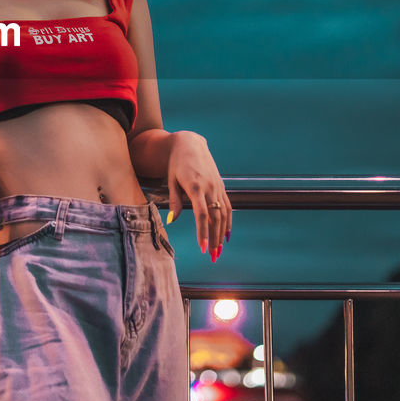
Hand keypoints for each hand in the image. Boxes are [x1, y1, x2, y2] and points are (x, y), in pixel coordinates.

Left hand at [165, 131, 229, 259]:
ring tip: (218, 251)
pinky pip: (227, 206)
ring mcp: (218, 187)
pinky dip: (228, 222)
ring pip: (223, 214)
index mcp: (195, 187)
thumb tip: (172, 221)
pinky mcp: (221, 186)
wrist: (190, 144)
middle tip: (212, 256)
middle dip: (214, 239)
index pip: (202, 214)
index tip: (202, 247)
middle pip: (215, 218)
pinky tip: (226, 235)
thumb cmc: (176, 163)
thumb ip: (174, 201)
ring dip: (222, 234)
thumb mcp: (171, 181)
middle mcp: (210, 188)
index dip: (203, 232)